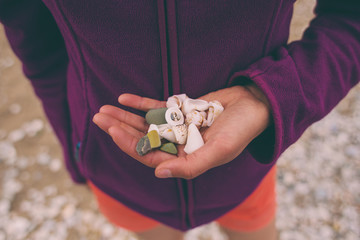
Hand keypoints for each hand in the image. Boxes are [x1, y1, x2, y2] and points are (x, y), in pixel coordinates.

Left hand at [93, 85, 270, 178]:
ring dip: (126, 116)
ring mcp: (178, 127)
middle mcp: (179, 145)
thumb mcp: (220, 150)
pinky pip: (157, 107)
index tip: (112, 130)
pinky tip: (124, 97)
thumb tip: (158, 173)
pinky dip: (141, 103)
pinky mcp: (181, 111)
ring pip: (146, 123)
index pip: (151, 155)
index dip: (130, 145)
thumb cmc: (241, 130)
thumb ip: (192, 165)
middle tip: (98, 117)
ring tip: (104, 109)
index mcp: (186, 160)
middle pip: (143, 139)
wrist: (254, 104)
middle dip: (120, 129)